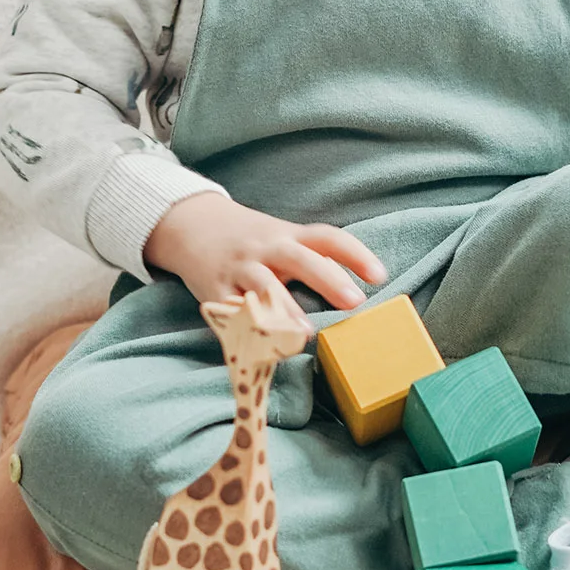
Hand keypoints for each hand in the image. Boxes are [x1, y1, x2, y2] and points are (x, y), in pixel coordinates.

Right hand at [143, 192, 386, 310]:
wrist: (189, 224)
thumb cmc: (250, 240)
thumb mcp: (282, 239)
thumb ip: (315, 260)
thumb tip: (353, 290)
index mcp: (288, 236)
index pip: (328, 238)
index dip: (356, 254)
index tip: (380, 276)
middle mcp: (266, 248)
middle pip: (301, 259)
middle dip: (329, 279)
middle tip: (355, 301)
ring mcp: (239, 268)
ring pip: (264, 286)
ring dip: (285, 309)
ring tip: (304, 332)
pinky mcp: (213, 289)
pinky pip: (230, 309)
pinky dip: (245, 325)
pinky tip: (259, 344)